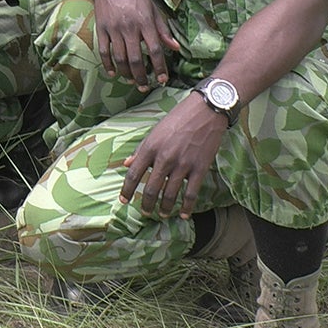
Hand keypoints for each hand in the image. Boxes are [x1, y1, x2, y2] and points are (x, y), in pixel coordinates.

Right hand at [90, 0, 179, 89]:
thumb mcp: (153, 8)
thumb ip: (163, 29)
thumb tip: (175, 48)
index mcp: (145, 22)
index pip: (154, 50)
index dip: (159, 67)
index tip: (162, 79)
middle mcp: (129, 27)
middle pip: (136, 58)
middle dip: (142, 76)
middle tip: (145, 87)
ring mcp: (113, 28)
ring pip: (120, 57)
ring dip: (126, 73)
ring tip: (132, 81)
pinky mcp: (100, 27)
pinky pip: (104, 50)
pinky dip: (108, 64)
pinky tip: (113, 73)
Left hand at [119, 94, 227, 218]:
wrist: (205, 112)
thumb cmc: (177, 119)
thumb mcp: (154, 131)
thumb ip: (141, 149)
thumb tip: (126, 163)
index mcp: (150, 147)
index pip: (134, 173)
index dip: (127, 189)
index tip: (123, 201)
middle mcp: (164, 158)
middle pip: (151, 188)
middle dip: (146, 204)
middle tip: (144, 213)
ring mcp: (182, 165)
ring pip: (170, 194)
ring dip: (165, 208)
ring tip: (162, 214)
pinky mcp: (200, 168)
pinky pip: (191, 193)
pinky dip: (187, 207)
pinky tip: (183, 215)